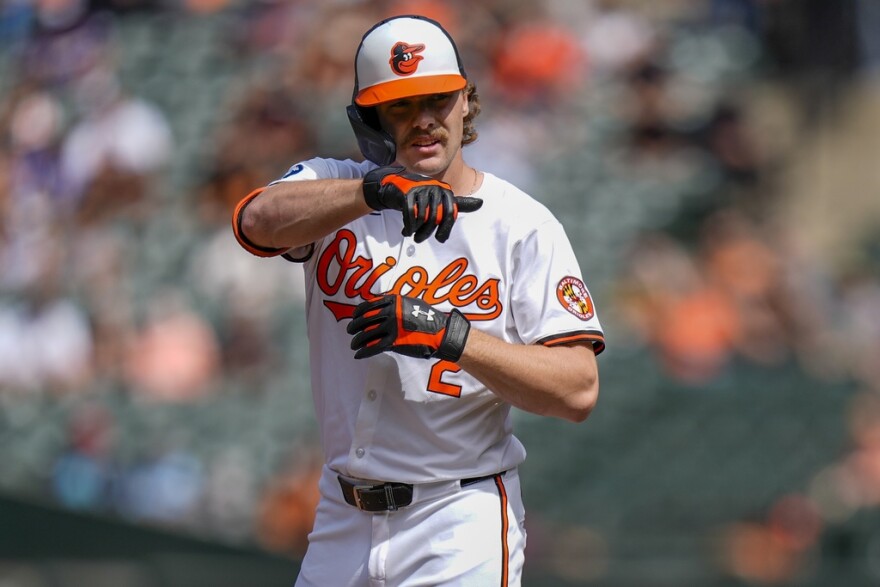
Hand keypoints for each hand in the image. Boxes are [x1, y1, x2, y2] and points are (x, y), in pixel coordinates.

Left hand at [347, 294, 470, 360]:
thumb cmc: (430, 319)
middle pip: (365, 319)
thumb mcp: (413, 304)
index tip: (354, 316)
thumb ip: (397, 305)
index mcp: (394, 302)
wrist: (441, 333)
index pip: (370, 305)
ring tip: (353, 344)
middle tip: (349, 330)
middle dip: (354, 326)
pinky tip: (358, 354)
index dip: (359, 312)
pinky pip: (374, 347)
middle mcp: (391, 313)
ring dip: (357, 340)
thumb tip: (385, 307)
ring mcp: (392, 327)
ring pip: (367, 334)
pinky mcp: (394, 342)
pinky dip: (364, 351)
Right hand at [362, 166, 482, 242]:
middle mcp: (435, 188)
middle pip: (435, 218)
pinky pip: (410, 213)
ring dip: (416, 231)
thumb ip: (459, 204)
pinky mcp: (407, 192)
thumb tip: (481, 203)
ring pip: (422, 217)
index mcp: (445, 191)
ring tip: (413, 235)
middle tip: (420, 239)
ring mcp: (421, 189)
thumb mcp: (441, 201)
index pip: (450, 213)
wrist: (397, 188)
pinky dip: (408, 226)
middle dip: (427, 232)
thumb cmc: (422, 198)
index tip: (440, 239)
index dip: (445, 229)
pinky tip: (406, 232)